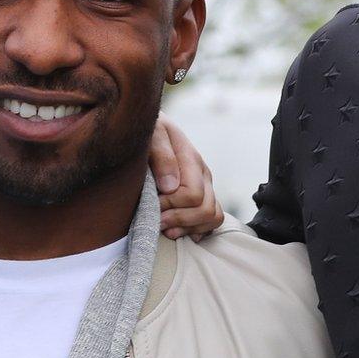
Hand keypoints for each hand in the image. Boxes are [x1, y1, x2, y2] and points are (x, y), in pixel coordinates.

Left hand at [149, 111, 223, 241]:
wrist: (148, 126)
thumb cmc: (146, 131)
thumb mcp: (151, 133)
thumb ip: (161, 155)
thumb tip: (170, 186)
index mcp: (191, 160)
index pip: (192, 195)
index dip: (171, 205)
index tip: (151, 203)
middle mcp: (202, 174)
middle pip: (206, 210)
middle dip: (179, 219)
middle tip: (155, 220)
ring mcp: (204, 186)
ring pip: (213, 217)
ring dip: (188, 228)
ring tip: (165, 228)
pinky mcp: (201, 195)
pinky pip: (211, 220)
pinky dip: (196, 230)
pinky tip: (176, 230)